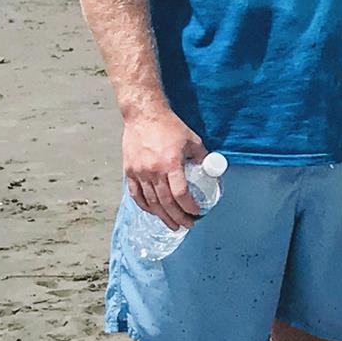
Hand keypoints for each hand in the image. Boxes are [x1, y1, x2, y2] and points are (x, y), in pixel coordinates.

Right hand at [120, 106, 204, 231]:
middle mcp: (153, 171)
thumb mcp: (192, 140)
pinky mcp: (130, 171)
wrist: (143, 115)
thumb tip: (212, 169)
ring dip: (162, 216)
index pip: (181, 194)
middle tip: (187, 225)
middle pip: (166, 203)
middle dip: (178, 217)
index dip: (189, 206)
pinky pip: (136, 195)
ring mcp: (139, 172)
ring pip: (151, 202)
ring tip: (172, 224)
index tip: (196, 212)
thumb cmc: (168, 125)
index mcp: (170, 163)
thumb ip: (202, 156)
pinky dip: (145, 206)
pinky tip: (153, 212)